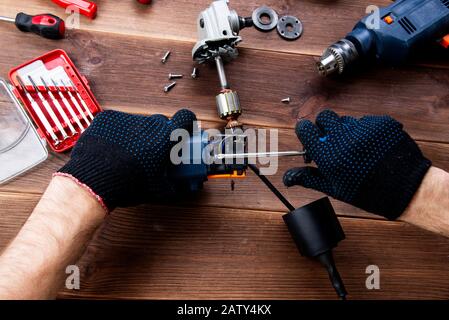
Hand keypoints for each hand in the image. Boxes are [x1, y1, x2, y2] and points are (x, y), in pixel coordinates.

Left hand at [57, 109, 196, 211]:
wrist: (94, 181)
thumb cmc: (127, 184)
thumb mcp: (157, 189)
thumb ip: (171, 184)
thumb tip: (176, 188)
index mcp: (166, 137)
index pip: (185, 117)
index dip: (186, 123)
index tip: (182, 130)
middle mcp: (149, 123)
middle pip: (161, 122)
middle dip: (160, 135)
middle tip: (154, 151)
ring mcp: (128, 118)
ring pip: (139, 123)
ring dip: (138, 135)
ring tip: (128, 153)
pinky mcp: (108, 118)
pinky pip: (118, 122)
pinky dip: (118, 132)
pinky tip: (112, 148)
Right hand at [283, 109, 430, 219]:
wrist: (405, 189)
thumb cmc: (366, 192)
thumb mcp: (334, 188)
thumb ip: (308, 178)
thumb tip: (287, 178)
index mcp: (328, 154)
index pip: (305, 129)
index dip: (306, 132)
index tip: (310, 137)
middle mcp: (343, 138)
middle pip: (324, 117)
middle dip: (324, 126)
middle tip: (331, 141)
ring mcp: (363, 128)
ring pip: (345, 120)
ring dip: (345, 130)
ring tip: (355, 148)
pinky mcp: (381, 123)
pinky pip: (365, 121)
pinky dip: (365, 131)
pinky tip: (372, 147)